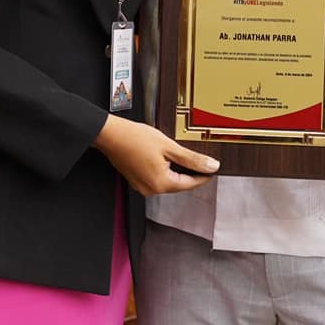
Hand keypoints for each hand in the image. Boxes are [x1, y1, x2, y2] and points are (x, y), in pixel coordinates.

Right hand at [94, 116, 219, 196]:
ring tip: (183, 157)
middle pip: (179, 184)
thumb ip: (192, 159)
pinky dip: (164, 170)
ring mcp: (142, 186)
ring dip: (177, 171)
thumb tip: (211, 166)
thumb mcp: (170, 146)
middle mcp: (151, 189)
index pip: (190, 184)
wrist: (112, 135)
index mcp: (161, 183)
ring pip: (167, 181)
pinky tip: (165, 158)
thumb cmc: (135, 138)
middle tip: (201, 162)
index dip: (204, 176)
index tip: (212, 170)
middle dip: (190, 173)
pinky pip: (156, 178)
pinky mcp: (136, 180)